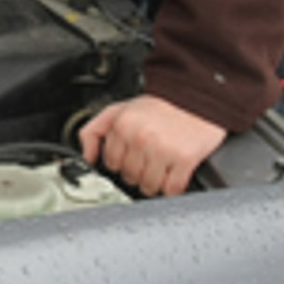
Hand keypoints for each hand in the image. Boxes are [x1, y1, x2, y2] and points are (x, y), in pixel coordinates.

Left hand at [78, 95, 227, 197]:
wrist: (196, 94)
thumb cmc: (160, 105)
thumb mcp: (120, 109)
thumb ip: (94, 130)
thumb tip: (87, 157)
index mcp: (123, 126)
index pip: (112, 164)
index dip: (121, 163)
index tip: (132, 157)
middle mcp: (141, 138)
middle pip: (130, 177)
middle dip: (138, 172)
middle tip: (149, 160)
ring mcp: (164, 150)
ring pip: (149, 186)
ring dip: (154, 182)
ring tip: (161, 167)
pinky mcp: (185, 159)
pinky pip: (172, 189)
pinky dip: (172, 187)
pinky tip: (174, 174)